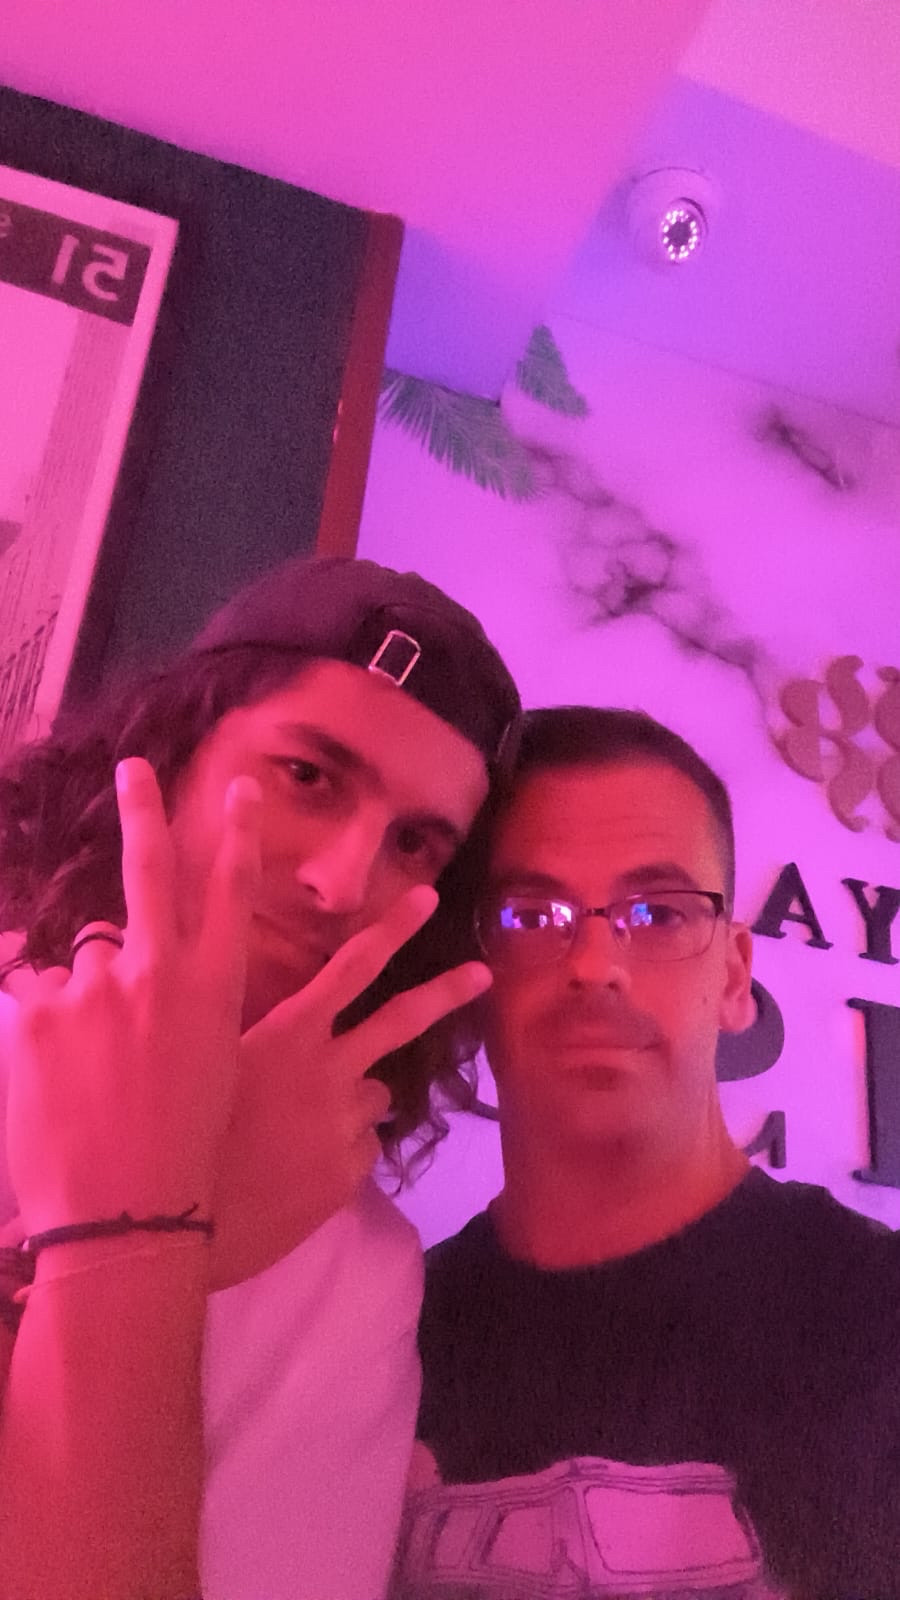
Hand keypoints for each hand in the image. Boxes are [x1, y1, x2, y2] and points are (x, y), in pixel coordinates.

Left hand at [5, 758, 261, 1235]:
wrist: (127, 1216)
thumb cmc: (184, 1154)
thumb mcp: (206, 1070)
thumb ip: (169, 1007)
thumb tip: (120, 966)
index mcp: (210, 990)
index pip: (227, 894)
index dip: (234, 837)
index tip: (238, 790)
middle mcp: (155, 974)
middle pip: (148, 874)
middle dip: (143, 812)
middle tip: (134, 770)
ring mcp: (91, 990)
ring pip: (74, 974)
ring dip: (73, 1007)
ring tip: (81, 1077)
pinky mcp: (31, 1014)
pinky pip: (27, 1005)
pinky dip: (33, 1037)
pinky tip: (50, 1085)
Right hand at [210, 885, 490, 1286]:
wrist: (176, 1223)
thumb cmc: (180, 1132)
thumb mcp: (207, 1062)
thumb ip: (247, 1033)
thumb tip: (268, 1012)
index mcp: (289, 1034)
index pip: (350, 968)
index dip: (392, 930)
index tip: (428, 900)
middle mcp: (328, 1070)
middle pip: (401, 1022)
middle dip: (446, 994)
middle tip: (483, 975)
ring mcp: (345, 1124)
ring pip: (376, 1096)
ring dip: (355, 1099)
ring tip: (303, 1124)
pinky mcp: (350, 1174)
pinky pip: (361, 1147)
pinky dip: (341, 1149)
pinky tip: (299, 1166)